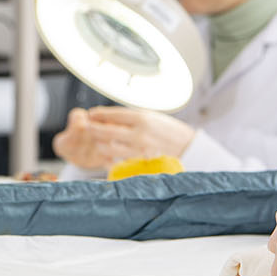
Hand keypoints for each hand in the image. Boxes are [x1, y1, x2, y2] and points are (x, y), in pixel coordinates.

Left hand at [52, 106, 196, 168]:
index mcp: (143, 118)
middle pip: (106, 131)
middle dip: (94, 128)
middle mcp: (139, 134)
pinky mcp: (139, 162)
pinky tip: (107, 150)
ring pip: (108, 147)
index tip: (91, 113)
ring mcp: (139, 150)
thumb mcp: (151, 116)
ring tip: (97, 138)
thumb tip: (106, 117)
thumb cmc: (168, 130)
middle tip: (88, 126)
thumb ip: (130, 117)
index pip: (113, 114)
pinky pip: (117, 159)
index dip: (99, 114)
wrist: (188, 147)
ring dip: (99, 142)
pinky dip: (109, 154)